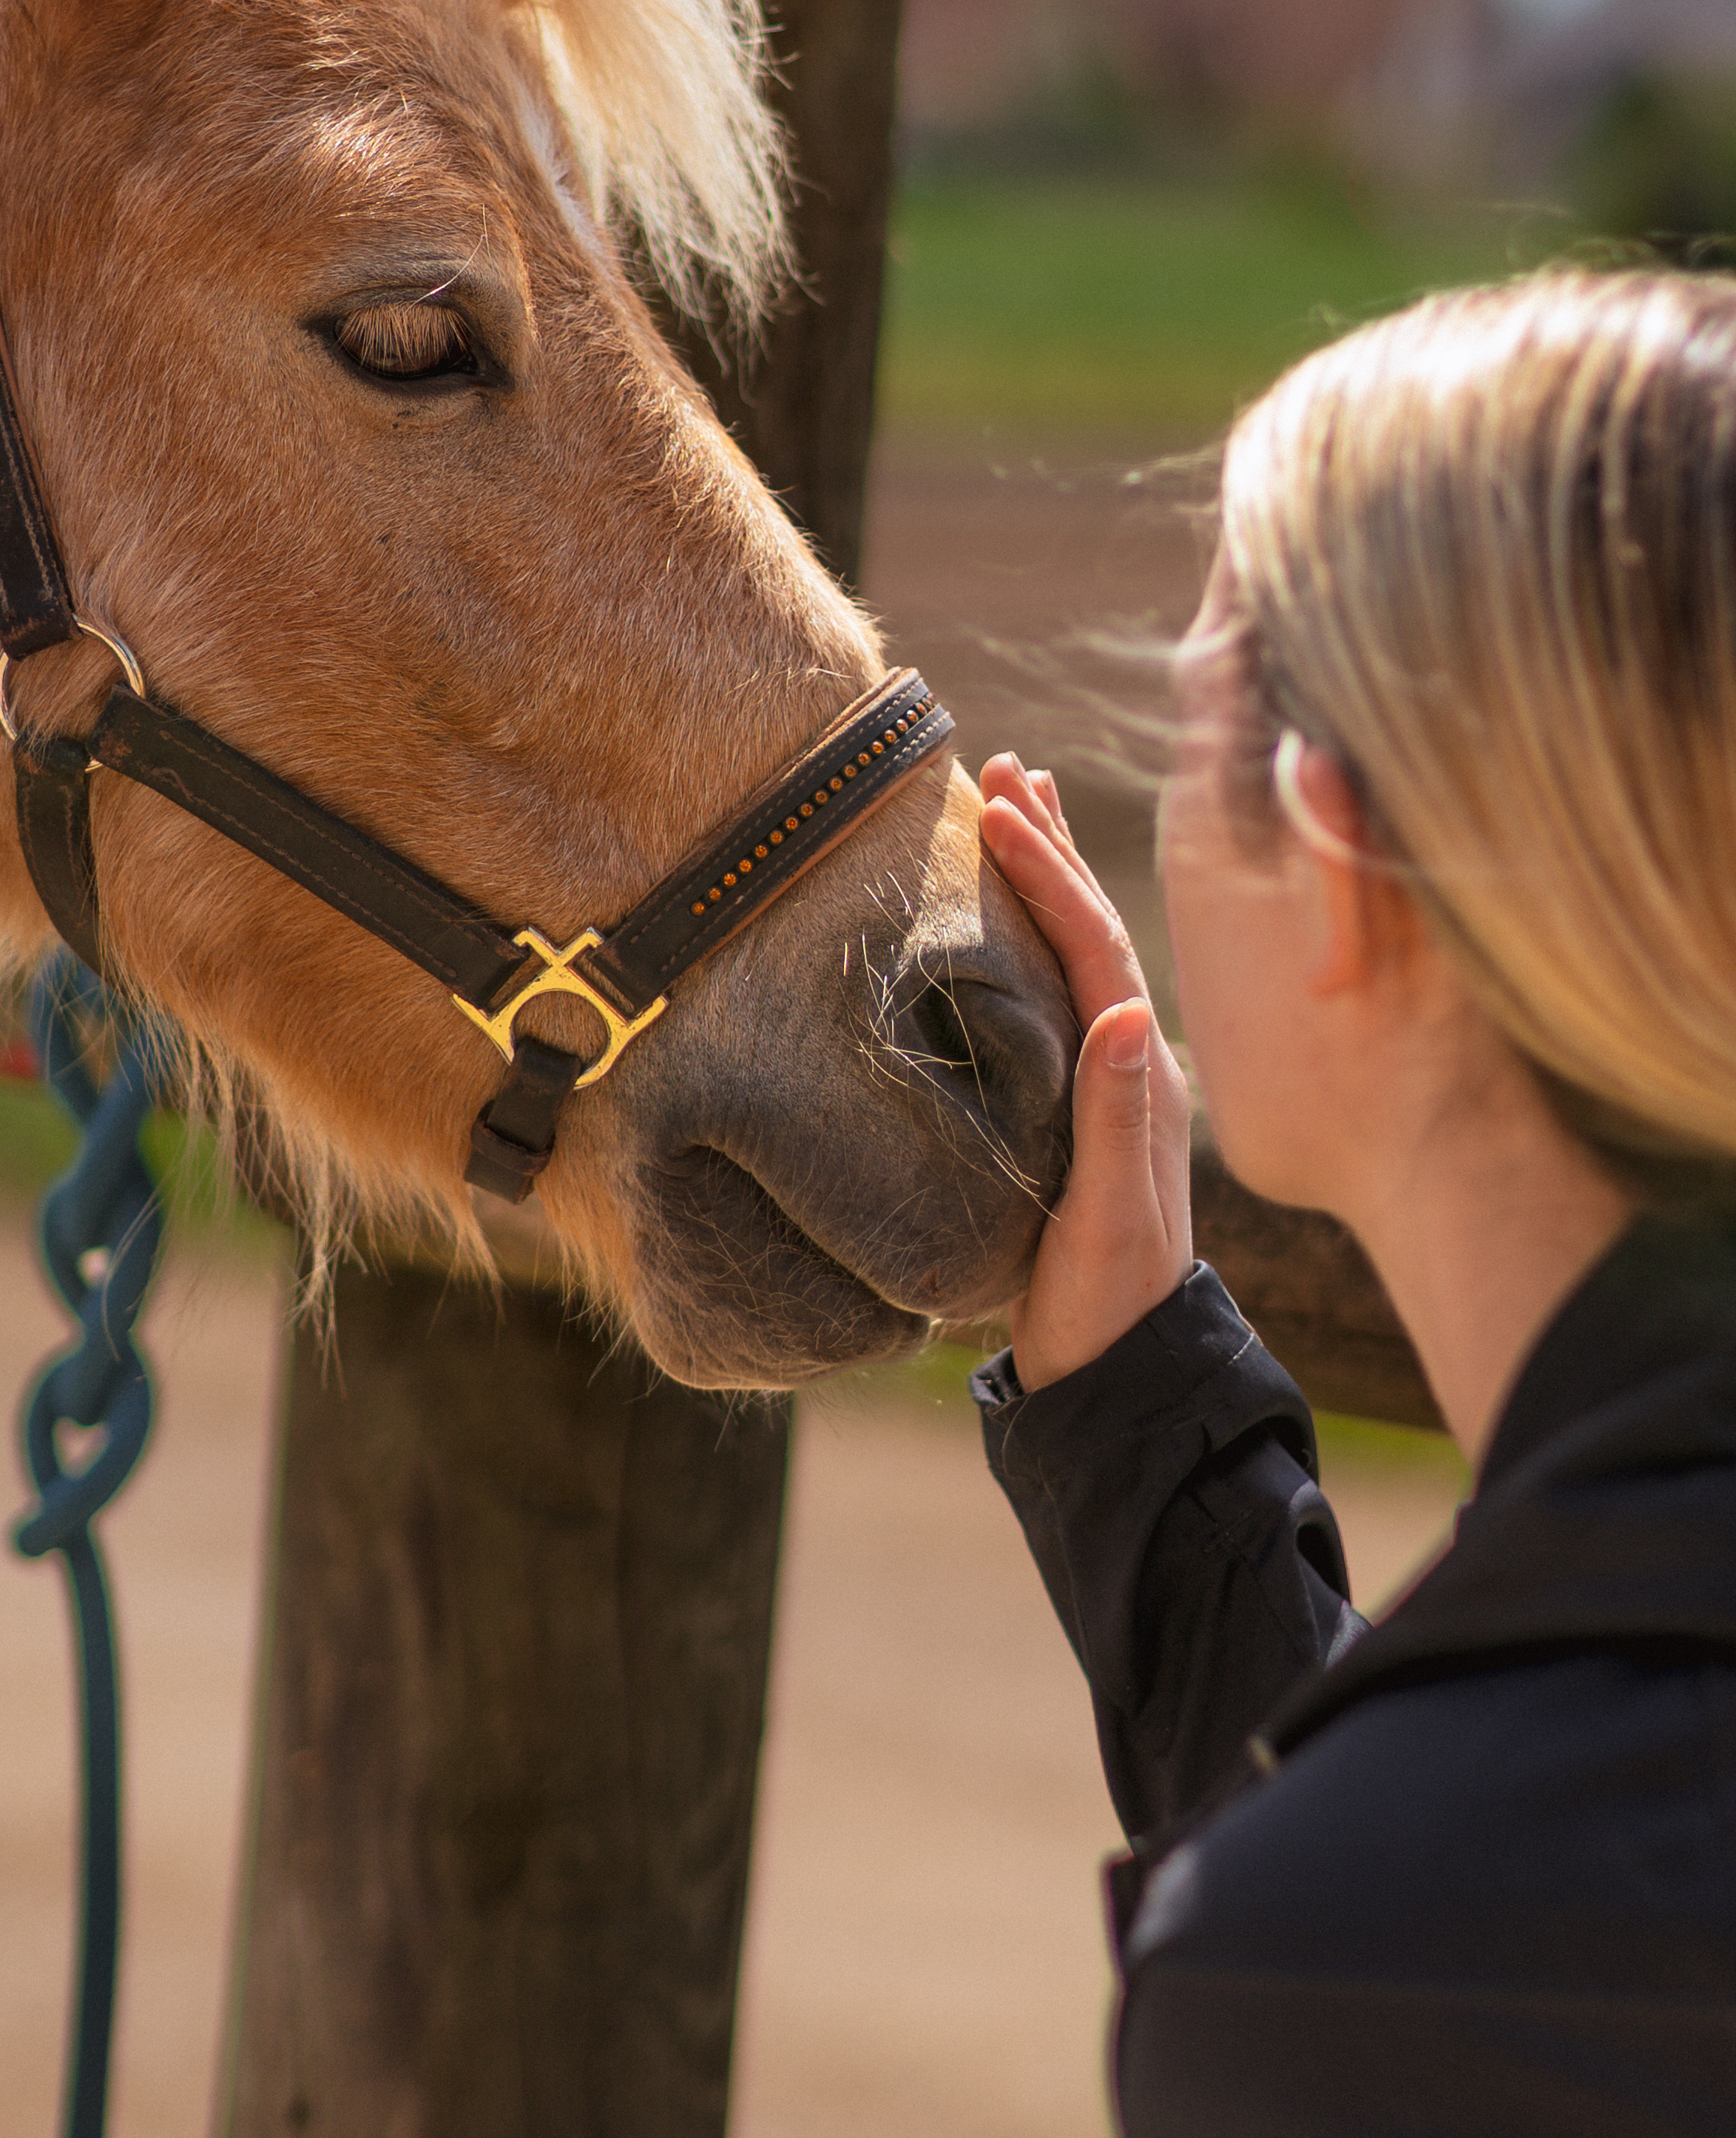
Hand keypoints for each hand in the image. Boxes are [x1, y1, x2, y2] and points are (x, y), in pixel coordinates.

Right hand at [978, 753, 1193, 1386]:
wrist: (1119, 1368)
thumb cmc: (1108, 1300)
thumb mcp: (1107, 1217)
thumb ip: (1116, 1119)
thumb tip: (1132, 1011)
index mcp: (1137, 1074)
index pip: (1093, 947)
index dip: (1049, 874)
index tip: (1000, 810)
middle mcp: (1128, 1061)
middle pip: (1090, 926)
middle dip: (1049, 845)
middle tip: (1001, 768)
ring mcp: (1104, 1077)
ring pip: (1076, 949)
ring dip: (1046, 876)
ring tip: (1010, 805)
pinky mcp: (1078, 1099)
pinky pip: (1058, 988)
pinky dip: (1034, 933)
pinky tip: (1006, 918)